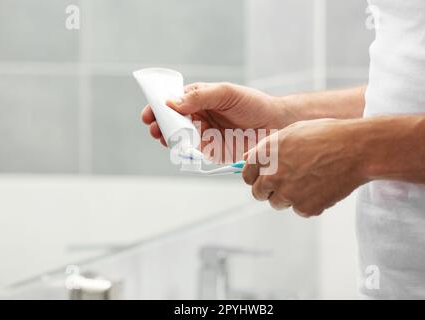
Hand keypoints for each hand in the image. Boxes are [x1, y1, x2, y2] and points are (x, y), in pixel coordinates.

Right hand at [141, 82, 286, 161]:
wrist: (275, 126)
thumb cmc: (253, 104)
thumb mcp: (226, 93)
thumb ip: (200, 96)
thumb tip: (171, 103)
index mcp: (199, 99)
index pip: (173, 101)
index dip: (159, 106)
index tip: (149, 112)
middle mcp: (198, 116)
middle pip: (171, 120)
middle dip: (159, 124)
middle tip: (154, 128)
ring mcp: (202, 134)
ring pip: (177, 137)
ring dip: (167, 138)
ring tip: (163, 137)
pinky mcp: (209, 151)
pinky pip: (190, 152)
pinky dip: (181, 151)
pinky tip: (178, 149)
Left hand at [242, 119, 368, 216]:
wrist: (356, 149)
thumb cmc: (327, 135)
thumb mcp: (292, 132)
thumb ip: (268, 147)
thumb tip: (249, 158)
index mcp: (266, 154)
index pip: (247, 174)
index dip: (254, 177)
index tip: (261, 179)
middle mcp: (272, 175)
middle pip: (259, 193)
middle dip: (269, 190)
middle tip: (287, 183)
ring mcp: (288, 193)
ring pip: (278, 203)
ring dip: (289, 197)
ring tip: (309, 181)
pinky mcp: (304, 207)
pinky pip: (300, 210)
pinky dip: (309, 203)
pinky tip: (323, 187)